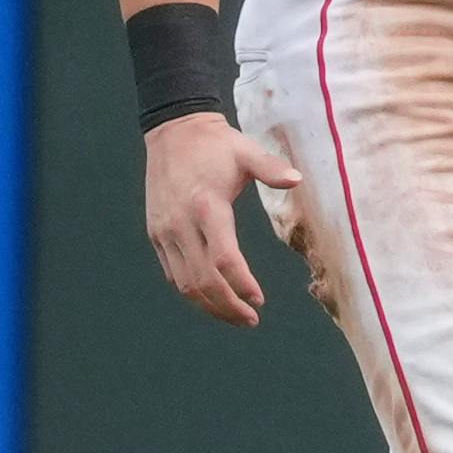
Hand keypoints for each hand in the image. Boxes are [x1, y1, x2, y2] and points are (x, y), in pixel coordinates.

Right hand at [144, 113, 302, 325]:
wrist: (173, 133)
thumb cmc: (216, 145)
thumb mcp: (247, 151)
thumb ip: (271, 168)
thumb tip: (296, 179)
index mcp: (206, 207)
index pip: (223, 259)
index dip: (241, 284)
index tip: (259, 300)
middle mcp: (181, 224)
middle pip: (202, 280)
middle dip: (228, 306)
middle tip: (251, 319)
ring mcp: (165, 232)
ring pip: (184, 283)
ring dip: (209, 305)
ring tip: (236, 316)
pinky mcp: (156, 234)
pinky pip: (173, 272)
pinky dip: (191, 291)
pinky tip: (212, 298)